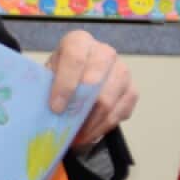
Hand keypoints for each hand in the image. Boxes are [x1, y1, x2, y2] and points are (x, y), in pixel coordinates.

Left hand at [45, 31, 137, 149]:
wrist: (78, 76)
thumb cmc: (61, 76)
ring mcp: (122, 71)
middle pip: (95, 82)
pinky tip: (90, 134)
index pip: (75, 59)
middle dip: (80, 109)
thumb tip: (47, 112)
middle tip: (68, 129)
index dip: (66, 85)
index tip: (56, 108)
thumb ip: (47, 88)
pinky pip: (120, 113)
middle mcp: (104, 52)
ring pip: (109, 101)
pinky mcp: (132, 90)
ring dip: (91, 124)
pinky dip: (104, 128)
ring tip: (77, 137)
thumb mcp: (48, 75)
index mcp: (79, 41)